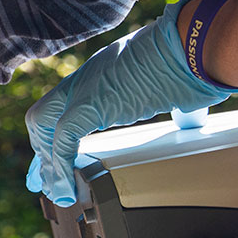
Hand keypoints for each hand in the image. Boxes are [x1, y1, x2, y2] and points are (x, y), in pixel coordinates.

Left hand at [25, 7, 237, 205]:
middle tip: (47, 183)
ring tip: (60, 193)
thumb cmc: (195, 60)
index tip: (56, 158)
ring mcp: (84, 87)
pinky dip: (60, 167)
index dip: (55, 133)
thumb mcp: (177, 84)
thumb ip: (175, 102)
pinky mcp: (90, 103)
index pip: (64, 104)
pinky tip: (68, 189)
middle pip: (43, 115)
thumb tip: (191, 118)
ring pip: (43, 127)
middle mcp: (87, 77)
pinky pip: (62, 139)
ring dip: (49, 164)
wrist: (193, 44)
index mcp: (104, 72)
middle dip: (42, 152)